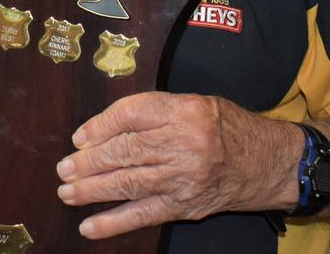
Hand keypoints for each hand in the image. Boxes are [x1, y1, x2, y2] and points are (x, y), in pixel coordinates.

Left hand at [56, 91, 300, 238]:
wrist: (266, 161)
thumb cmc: (225, 126)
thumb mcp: (194, 103)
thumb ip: (154, 111)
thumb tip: (104, 128)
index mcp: (185, 110)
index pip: (132, 114)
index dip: (101, 125)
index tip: (79, 137)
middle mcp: (184, 143)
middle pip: (126, 151)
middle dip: (89, 161)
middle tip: (63, 168)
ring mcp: (184, 178)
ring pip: (129, 183)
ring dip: (93, 190)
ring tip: (66, 191)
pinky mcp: (186, 206)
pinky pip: (144, 215)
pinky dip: (114, 222)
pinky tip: (89, 226)